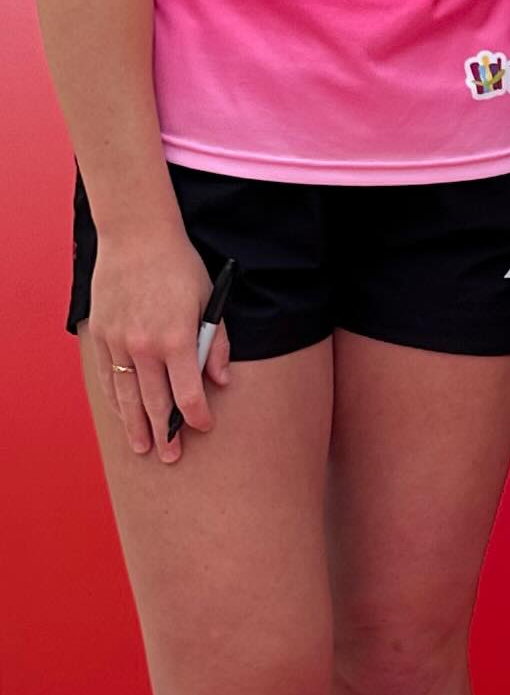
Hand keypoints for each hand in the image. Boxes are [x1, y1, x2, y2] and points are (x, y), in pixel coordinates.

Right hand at [86, 218, 228, 463]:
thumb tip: (222, 380)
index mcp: (177, 338)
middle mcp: (145, 346)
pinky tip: (123, 415)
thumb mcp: (209, 300)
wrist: (136, 237)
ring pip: (127, 396)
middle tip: (170, 457)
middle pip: (155, 403)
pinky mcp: (102, 335)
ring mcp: (119, 342)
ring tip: (143, 448)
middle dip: (165, 433)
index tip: (203, 428)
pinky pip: (109, 377)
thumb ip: (215, 343)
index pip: (188, 393)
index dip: (197, 416)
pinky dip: (116, 400)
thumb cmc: (179, 267)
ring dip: (135, 425)